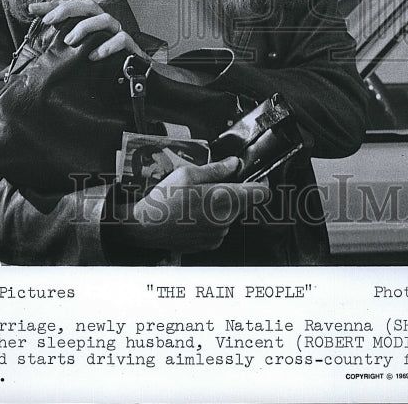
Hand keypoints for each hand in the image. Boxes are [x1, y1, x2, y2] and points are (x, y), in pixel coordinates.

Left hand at [27, 0, 148, 61]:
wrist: (132, 80)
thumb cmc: (100, 65)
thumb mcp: (75, 54)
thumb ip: (59, 46)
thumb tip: (33, 43)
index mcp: (91, 22)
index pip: (71, 7)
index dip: (51, 6)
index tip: (32, 9)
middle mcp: (104, 24)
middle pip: (89, 6)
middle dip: (68, 10)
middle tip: (49, 21)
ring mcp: (117, 34)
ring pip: (105, 19)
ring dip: (85, 27)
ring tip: (69, 40)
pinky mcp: (130, 47)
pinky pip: (121, 40)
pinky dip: (107, 46)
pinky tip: (93, 56)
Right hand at [126, 157, 270, 252]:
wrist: (146, 227)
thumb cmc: (164, 199)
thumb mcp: (188, 173)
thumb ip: (216, 169)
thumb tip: (234, 163)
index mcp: (224, 198)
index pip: (261, 193)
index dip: (260, 182)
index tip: (254, 177)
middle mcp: (226, 218)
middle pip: (244, 202)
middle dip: (233, 192)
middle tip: (210, 186)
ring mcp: (219, 234)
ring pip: (231, 215)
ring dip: (221, 207)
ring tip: (196, 202)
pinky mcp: (211, 244)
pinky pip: (220, 228)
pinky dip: (212, 221)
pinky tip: (193, 216)